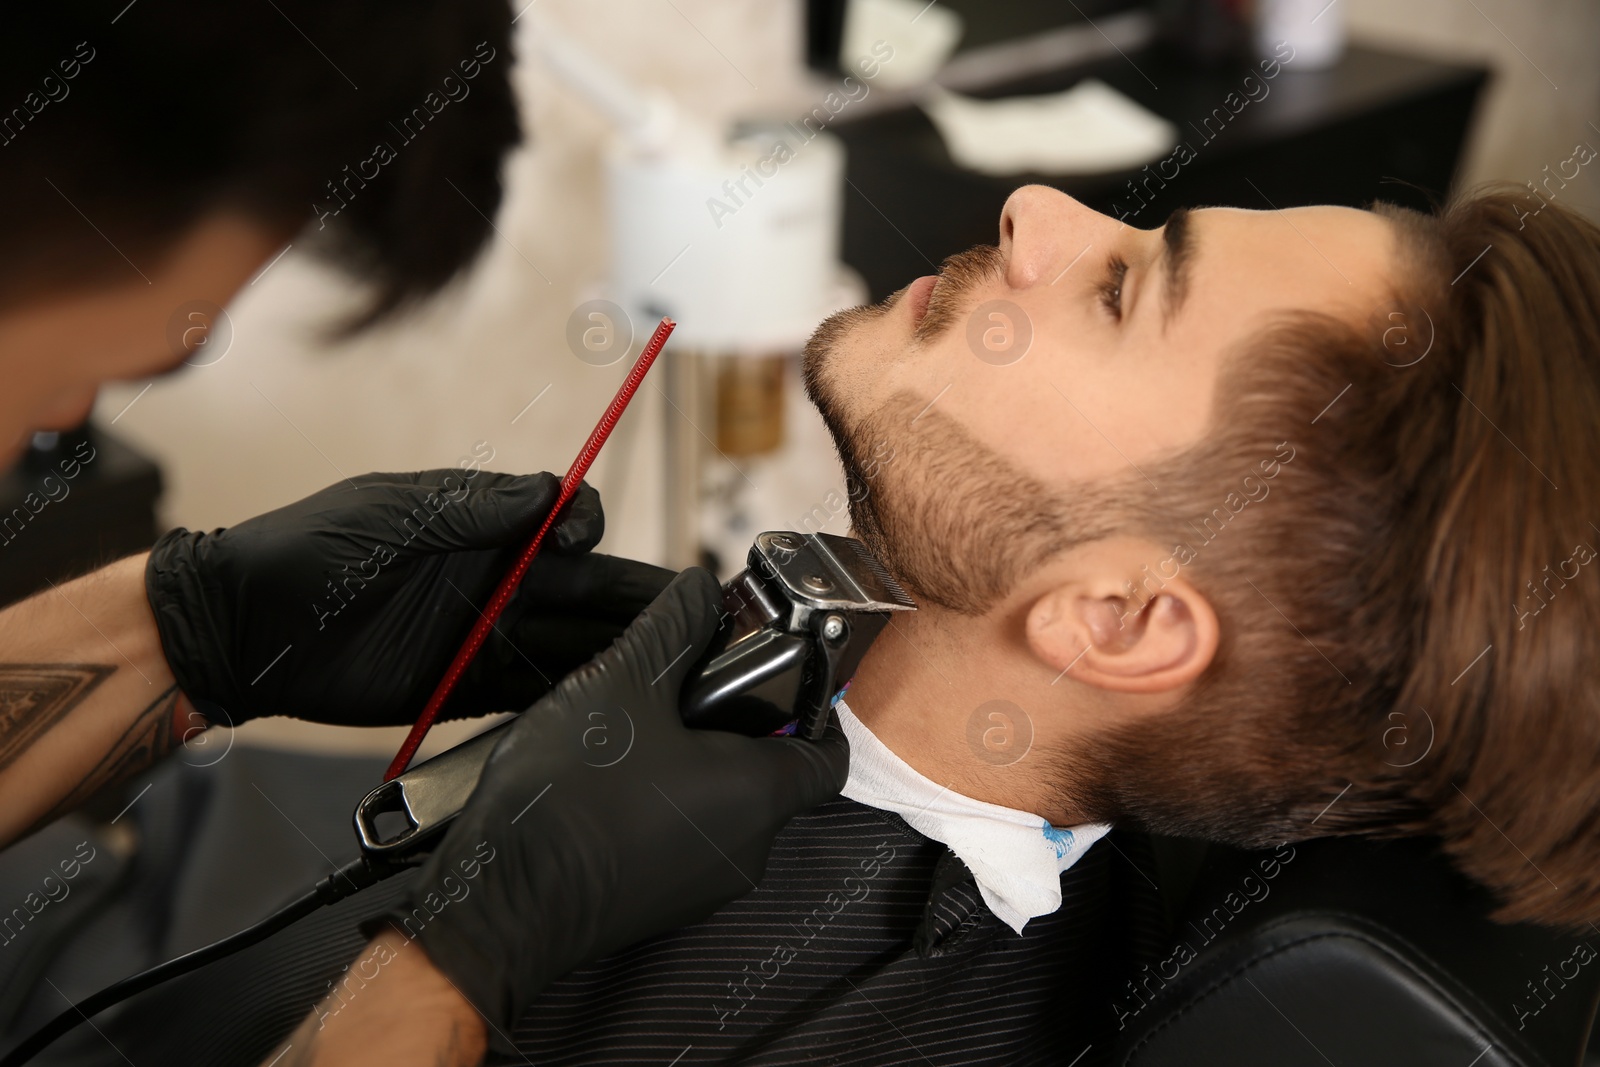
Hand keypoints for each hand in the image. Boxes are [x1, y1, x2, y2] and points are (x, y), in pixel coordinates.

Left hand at [144, 469, 671, 726]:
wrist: (245, 627)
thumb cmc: (311, 550)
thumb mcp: (396, 512)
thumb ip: (477, 507)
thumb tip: (553, 491)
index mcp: (485, 527)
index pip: (567, 523)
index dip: (587, 529)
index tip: (581, 536)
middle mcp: (497, 579)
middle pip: (588, 588)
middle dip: (640, 599)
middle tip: (695, 614)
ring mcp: (485, 635)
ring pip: (572, 642)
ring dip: (620, 652)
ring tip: (673, 666)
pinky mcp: (465, 688)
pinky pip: (533, 691)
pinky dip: (572, 697)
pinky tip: (612, 703)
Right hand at [387, 568, 849, 1053]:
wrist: (501, 901)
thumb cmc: (567, 805)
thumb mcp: (621, 683)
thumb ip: (673, 628)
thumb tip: (701, 593)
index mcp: (758, 795)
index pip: (830, 754)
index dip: (818, 707)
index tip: (792, 675)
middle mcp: (745, 848)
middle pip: (773, 772)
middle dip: (737, 723)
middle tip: (694, 686)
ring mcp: (702, 883)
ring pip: (724, 804)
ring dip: (695, 762)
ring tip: (642, 727)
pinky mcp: (660, 899)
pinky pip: (684, 836)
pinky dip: (665, 801)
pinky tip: (613, 775)